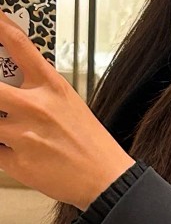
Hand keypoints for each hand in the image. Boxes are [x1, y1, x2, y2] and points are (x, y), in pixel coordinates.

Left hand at [0, 9, 135, 209]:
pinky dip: (2, 150)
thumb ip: (39, 88)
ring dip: (0, 126)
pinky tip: (17, 151)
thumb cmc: (92, 145)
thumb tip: (12, 77)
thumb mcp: (71, 103)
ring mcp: (23, 135)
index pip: (16, 43)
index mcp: (51, 87)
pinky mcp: (18, 162)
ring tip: (12, 130)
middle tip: (1, 96)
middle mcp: (35, 107)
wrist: (107, 181)